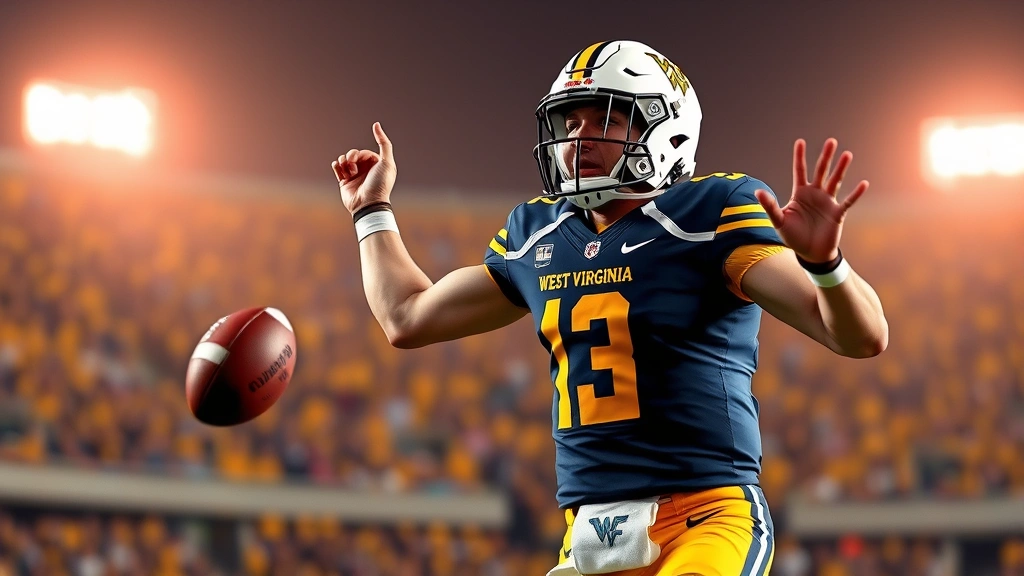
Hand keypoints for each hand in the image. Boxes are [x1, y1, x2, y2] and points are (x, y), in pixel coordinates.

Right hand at [331, 122, 396, 214]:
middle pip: (353, 154)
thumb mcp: (387, 162)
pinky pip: (337, 168)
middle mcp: (365, 170)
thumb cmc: (380, 184)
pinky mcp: (344, 182)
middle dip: (350, 156)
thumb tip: (376, 124)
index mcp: (375, 165)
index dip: (359, 154)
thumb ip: (384, 143)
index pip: (364, 152)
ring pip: (344, 160)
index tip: (358, 160)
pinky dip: (336, 165)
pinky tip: (338, 167)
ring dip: (343, 161)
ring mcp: (354, 176)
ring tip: (347, 170)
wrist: (368, 204)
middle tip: (351, 163)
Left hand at [754, 138, 868, 263]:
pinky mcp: (837, 213)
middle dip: (826, 157)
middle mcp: (815, 194)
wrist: (809, 254)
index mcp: (800, 193)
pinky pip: (848, 201)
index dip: (799, 157)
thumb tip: (758, 192)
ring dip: (841, 169)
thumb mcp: (779, 221)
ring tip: (847, 155)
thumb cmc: (793, 236)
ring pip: (835, 182)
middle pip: (820, 171)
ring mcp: (827, 202)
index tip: (800, 141)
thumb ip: (770, 206)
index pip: (800, 171)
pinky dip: (855, 194)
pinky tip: (863, 184)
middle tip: (831, 141)